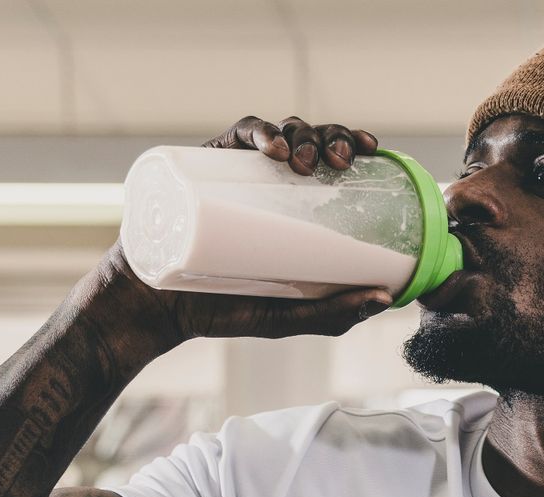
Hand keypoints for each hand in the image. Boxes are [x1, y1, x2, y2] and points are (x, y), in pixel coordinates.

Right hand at [83, 116, 391, 356]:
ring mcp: (234, 172)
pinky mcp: (201, 168)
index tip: (374, 149)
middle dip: (333, 137)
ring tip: (307, 164)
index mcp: (296, 203)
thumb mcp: (289, 317)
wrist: (157, 312)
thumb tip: (386, 299)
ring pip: (278, 132)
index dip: (353, 142)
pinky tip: (275, 150)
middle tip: (341, 163)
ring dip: (302, 135)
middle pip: (310, 138)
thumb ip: (334, 313)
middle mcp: (268, 181)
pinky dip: (258, 133)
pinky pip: (234, 137)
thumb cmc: (226, 310)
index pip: (331, 158)